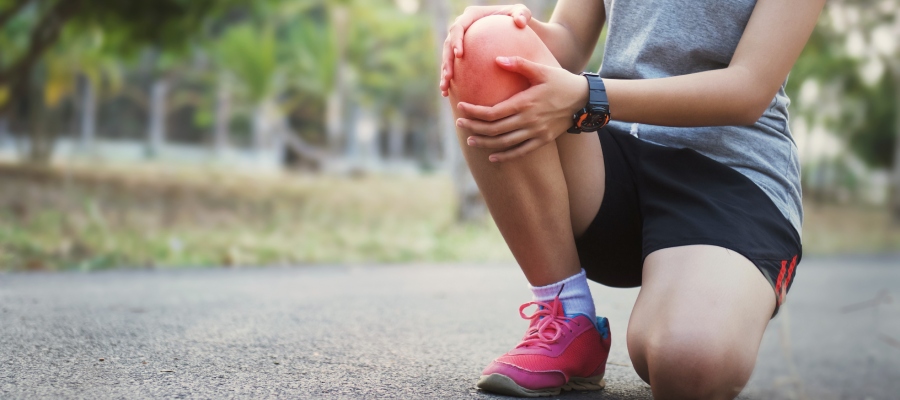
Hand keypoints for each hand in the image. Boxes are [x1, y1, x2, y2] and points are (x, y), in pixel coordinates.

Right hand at [440, 4, 531, 96]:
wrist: (515, 30)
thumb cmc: (519, 20)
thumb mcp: (522, 14)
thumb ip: (522, 14)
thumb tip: (519, 22)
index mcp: (471, 16)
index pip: (458, 27)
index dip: (456, 41)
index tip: (460, 55)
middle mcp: (462, 28)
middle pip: (448, 44)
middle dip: (447, 61)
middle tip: (449, 76)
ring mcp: (460, 42)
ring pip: (447, 58)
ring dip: (444, 73)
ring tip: (444, 89)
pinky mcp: (461, 54)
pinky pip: (453, 67)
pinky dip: (449, 79)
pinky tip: (447, 94)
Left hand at [456, 56, 587, 161]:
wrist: (585, 100)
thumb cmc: (561, 82)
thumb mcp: (542, 69)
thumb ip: (519, 64)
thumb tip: (497, 59)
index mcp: (525, 102)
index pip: (493, 111)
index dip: (474, 112)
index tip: (461, 108)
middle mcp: (528, 120)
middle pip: (494, 129)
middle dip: (474, 127)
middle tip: (459, 124)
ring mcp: (536, 133)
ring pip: (504, 143)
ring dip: (485, 143)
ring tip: (470, 140)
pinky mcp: (543, 140)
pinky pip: (521, 151)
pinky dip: (505, 156)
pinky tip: (492, 157)